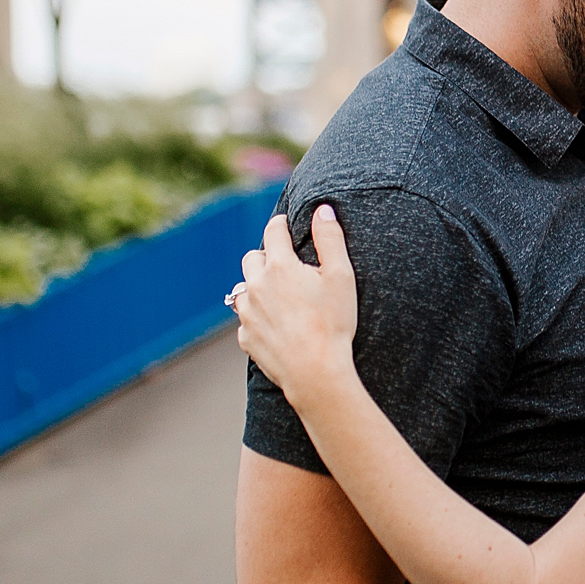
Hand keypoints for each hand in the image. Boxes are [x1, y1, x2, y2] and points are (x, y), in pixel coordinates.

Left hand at [235, 208, 359, 411]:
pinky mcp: (246, 338)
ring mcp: (247, 314)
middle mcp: (256, 286)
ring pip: (243, 288)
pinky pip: (246, 319)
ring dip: (257, 286)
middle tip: (285, 263)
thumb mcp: (341, 276)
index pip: (274, 231)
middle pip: (252, 257)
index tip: (285, 223)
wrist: (315, 373)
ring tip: (278, 294)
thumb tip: (323, 209)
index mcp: (279, 267)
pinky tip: (276, 324)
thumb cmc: (333, 324)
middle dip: (266, 255)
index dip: (281, 223)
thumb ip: (330, 238)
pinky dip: (257, 316)